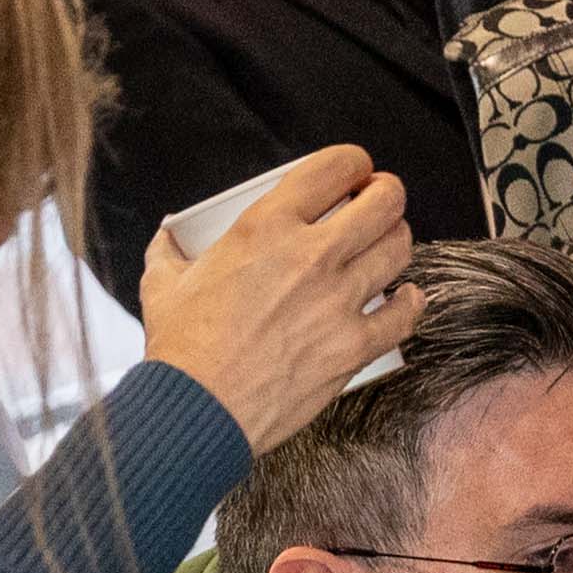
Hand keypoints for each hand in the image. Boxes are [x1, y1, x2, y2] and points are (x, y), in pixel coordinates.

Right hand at [136, 146, 420, 449]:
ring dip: (396, 242)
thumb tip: (167, 237)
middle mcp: (311, 256)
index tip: (353, 174)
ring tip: (385, 248)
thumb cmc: (181, 348)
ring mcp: (338, 301)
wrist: (198, 409)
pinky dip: (410, 302)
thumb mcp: (163, 283)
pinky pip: (405, 314)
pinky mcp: (353, 346)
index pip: (336, 166)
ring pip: (399, 250)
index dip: (354, 163)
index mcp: (266, 226)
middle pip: (384, 202)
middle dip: (386, 194)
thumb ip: (170, 251)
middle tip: (378, 203)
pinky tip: (403, 298)